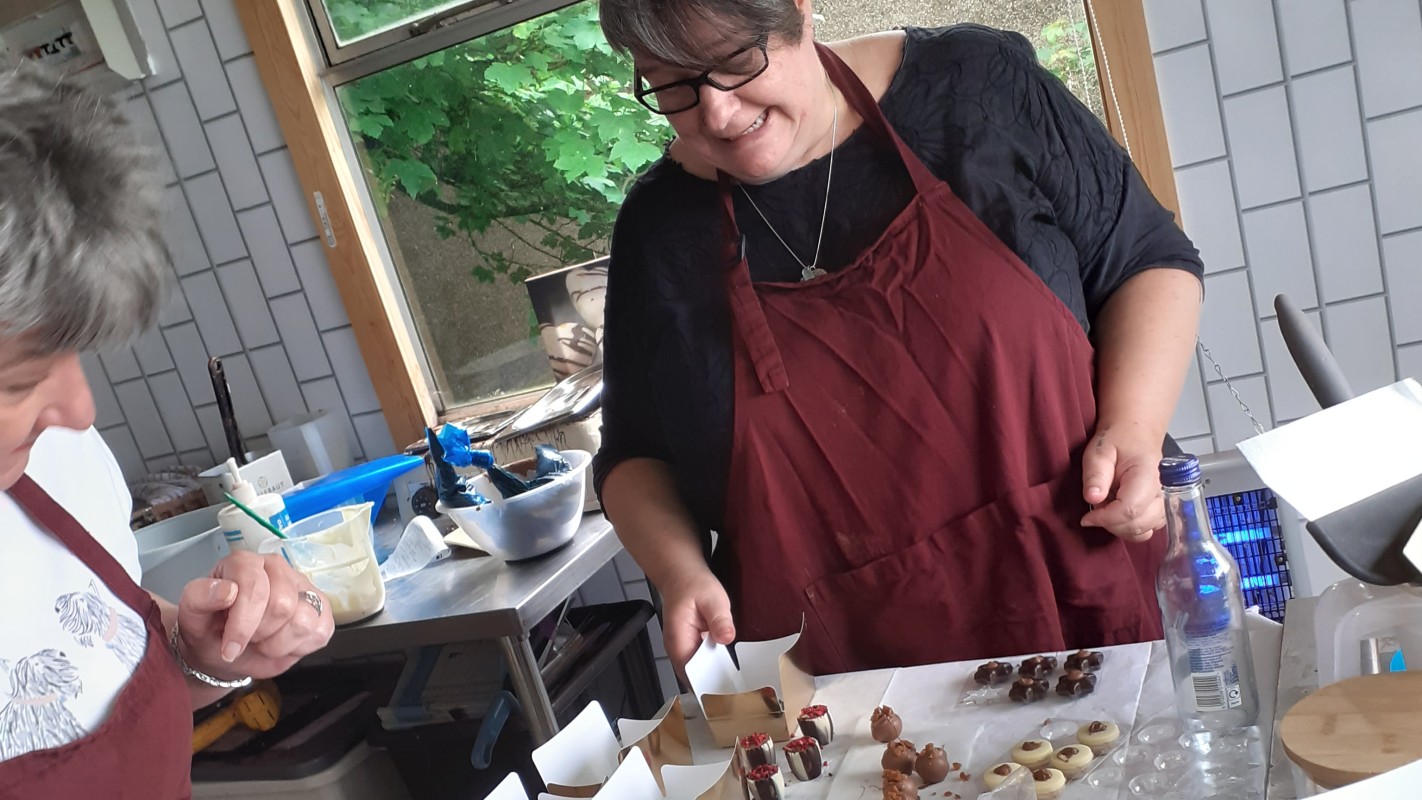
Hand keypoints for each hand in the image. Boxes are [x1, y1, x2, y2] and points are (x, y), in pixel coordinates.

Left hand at [176, 550, 333, 680]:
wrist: (225, 650)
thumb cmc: (209, 629)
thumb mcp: (191, 616)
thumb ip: (199, 597)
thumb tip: (227, 590)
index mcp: (245, 563)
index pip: (255, 587)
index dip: (243, 624)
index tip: (229, 648)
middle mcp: (277, 569)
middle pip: (283, 605)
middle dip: (260, 634)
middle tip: (246, 640)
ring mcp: (303, 587)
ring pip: (304, 621)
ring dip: (279, 644)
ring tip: (263, 641)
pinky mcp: (321, 609)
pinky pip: (321, 632)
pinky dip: (299, 647)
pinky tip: (282, 643)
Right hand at [659, 569, 734, 682]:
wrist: (682, 575)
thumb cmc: (692, 585)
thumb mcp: (712, 598)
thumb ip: (719, 619)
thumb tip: (726, 637)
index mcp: (678, 640)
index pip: (690, 675)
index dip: (707, 686)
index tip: (725, 693)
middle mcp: (677, 649)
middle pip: (694, 678)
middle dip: (713, 686)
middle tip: (737, 692)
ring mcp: (682, 649)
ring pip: (697, 673)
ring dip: (714, 677)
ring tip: (735, 683)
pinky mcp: (690, 647)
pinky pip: (701, 663)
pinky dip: (713, 666)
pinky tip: (727, 665)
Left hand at [1080, 423, 1165, 541]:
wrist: (1135, 434)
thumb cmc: (1118, 440)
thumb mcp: (1099, 450)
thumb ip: (1096, 474)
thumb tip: (1093, 498)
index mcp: (1147, 476)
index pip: (1130, 509)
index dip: (1105, 518)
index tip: (1087, 517)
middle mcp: (1161, 493)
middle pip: (1138, 525)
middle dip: (1110, 524)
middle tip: (1095, 508)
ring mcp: (1162, 503)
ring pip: (1143, 532)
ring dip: (1119, 528)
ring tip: (1107, 508)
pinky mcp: (1159, 511)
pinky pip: (1146, 530)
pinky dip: (1129, 528)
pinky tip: (1117, 513)